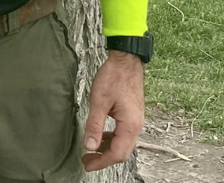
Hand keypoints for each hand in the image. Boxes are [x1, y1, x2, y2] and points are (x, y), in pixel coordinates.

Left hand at [81, 51, 144, 172]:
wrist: (126, 60)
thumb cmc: (113, 77)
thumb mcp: (99, 101)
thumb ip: (94, 126)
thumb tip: (89, 147)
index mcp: (130, 125)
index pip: (117, 154)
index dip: (101, 162)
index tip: (87, 164)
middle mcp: (136, 126)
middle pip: (122, 152)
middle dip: (104, 158)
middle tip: (87, 161)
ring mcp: (136, 120)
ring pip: (123, 143)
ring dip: (107, 149)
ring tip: (91, 149)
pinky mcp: (132, 114)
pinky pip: (123, 133)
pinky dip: (111, 138)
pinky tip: (101, 135)